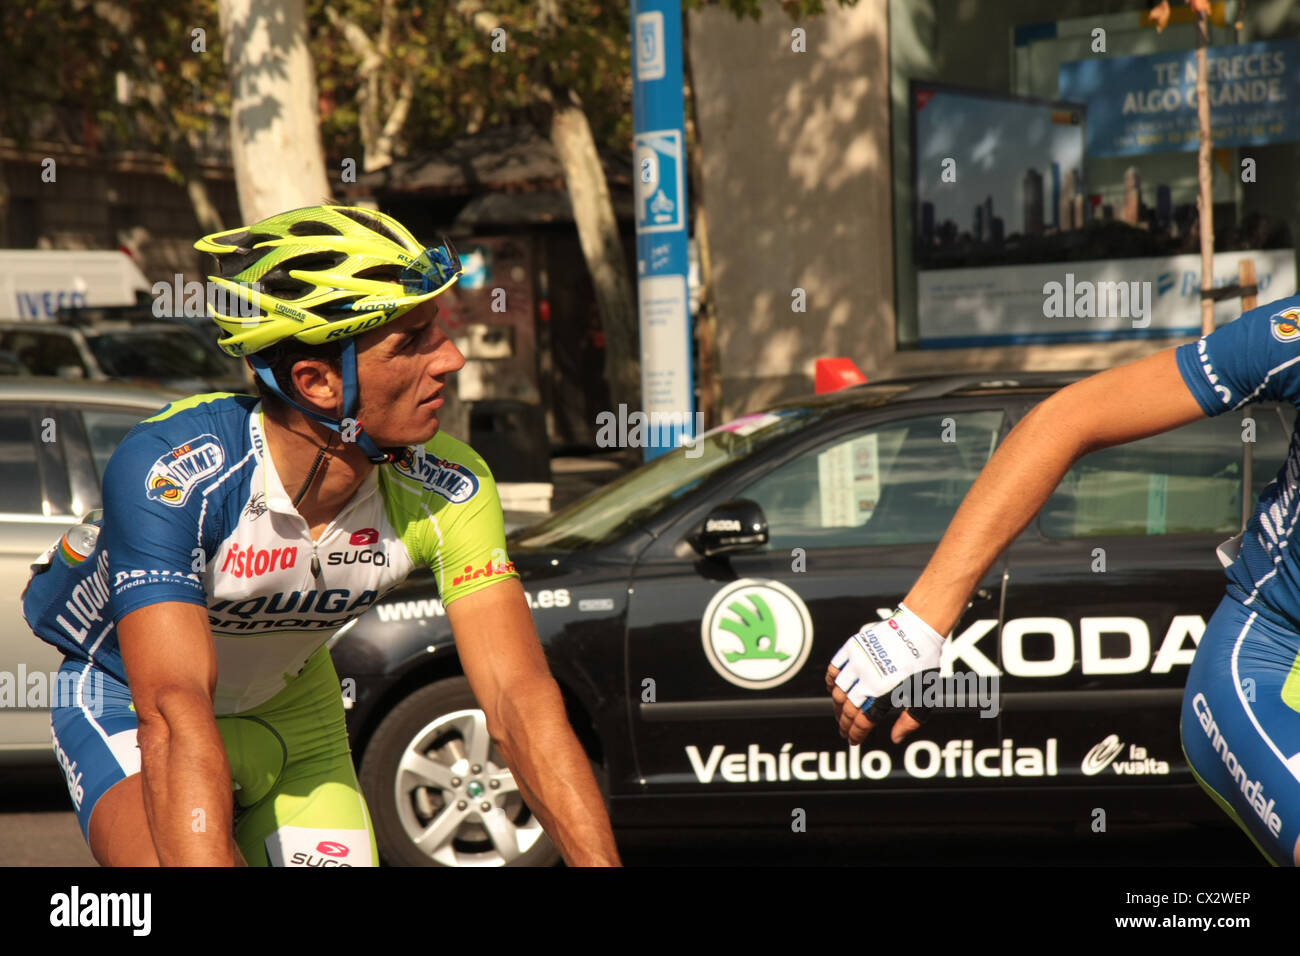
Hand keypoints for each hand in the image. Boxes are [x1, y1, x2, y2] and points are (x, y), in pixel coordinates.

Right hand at [825, 605, 943, 745]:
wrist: (917, 630)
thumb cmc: (922, 664)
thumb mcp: (923, 696)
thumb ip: (910, 721)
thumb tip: (895, 739)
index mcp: (884, 694)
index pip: (862, 721)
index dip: (856, 733)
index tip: (853, 740)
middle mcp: (867, 680)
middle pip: (848, 709)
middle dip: (844, 724)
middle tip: (844, 731)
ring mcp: (857, 664)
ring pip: (838, 691)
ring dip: (837, 706)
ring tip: (840, 713)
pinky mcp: (852, 649)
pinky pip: (834, 669)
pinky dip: (831, 681)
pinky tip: (833, 689)